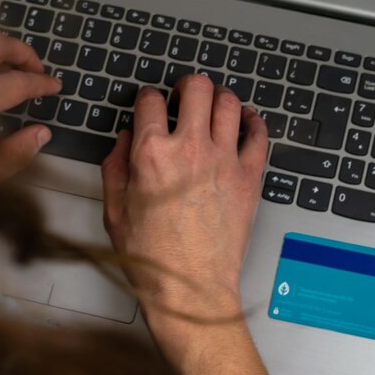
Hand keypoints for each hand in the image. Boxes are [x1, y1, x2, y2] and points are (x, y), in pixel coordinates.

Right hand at [102, 76, 288, 374]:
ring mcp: (225, 160)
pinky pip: (259, 134)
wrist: (191, 289)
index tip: (150, 104)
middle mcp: (191, 148)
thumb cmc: (151, 257)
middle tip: (184, 97)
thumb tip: (125, 139)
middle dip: (187, 86)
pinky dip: (253, 122)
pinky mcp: (250, 177)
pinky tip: (246, 122)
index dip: (147, 98)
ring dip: (219, 98)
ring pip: (229, 102)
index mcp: (152, 154)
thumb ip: (116, 166)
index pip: (150, 100)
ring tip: (213, 108)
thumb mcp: (115, 211)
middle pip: (196, 87)